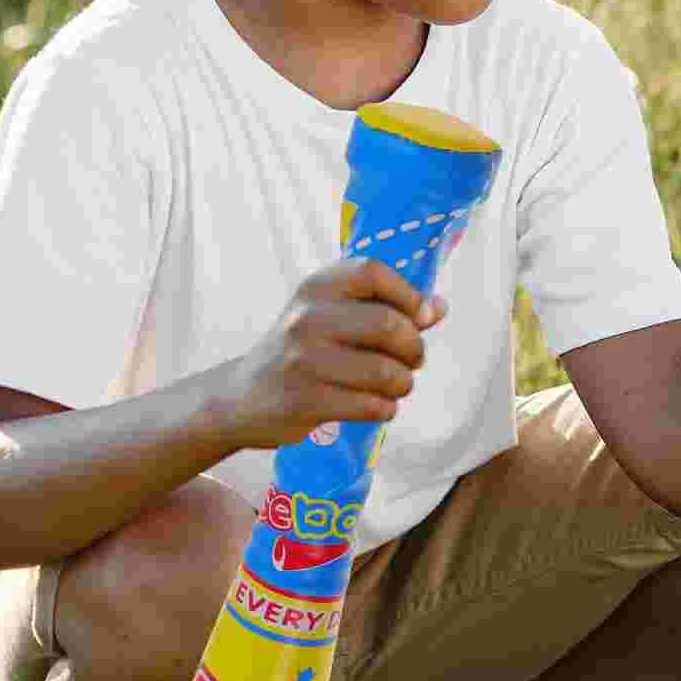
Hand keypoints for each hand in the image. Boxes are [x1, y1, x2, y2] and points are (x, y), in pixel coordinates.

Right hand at [233, 258, 445, 448]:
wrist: (242, 397)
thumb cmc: (300, 351)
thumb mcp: (330, 316)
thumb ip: (383, 307)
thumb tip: (438, 308)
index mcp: (316, 288)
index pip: (373, 272)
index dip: (409, 295)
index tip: (423, 317)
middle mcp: (307, 318)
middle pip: (390, 325)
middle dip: (414, 348)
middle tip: (413, 360)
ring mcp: (305, 361)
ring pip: (387, 372)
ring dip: (403, 384)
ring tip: (395, 386)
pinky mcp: (306, 401)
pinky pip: (373, 406)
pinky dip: (387, 408)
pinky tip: (378, 405)